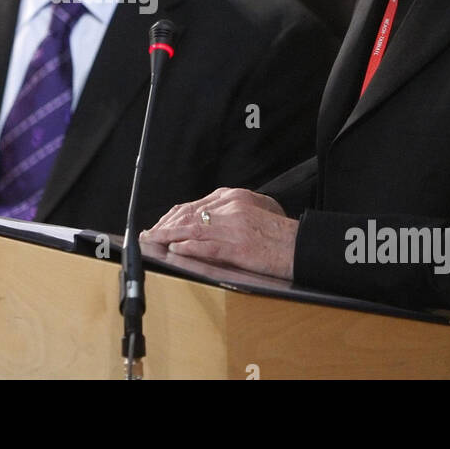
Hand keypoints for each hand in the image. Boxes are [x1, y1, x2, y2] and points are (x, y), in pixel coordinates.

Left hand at [141, 187, 297, 279]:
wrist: (300, 246)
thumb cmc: (278, 235)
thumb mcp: (252, 213)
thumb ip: (228, 213)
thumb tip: (202, 223)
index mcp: (234, 198)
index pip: (195, 205)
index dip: (172, 216)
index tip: (160, 224)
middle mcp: (231, 208)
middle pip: (189, 215)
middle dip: (165, 225)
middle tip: (149, 234)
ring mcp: (234, 227)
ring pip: (192, 229)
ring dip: (168, 236)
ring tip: (153, 242)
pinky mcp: (238, 247)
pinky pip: (207, 246)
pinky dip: (188, 248)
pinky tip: (175, 250)